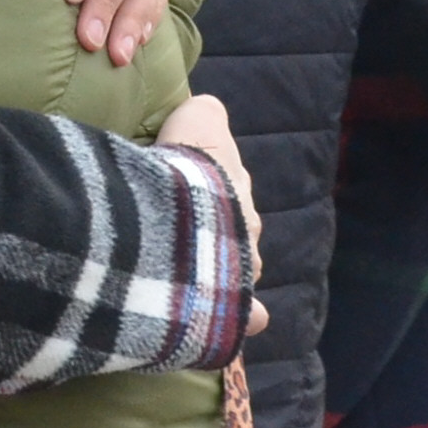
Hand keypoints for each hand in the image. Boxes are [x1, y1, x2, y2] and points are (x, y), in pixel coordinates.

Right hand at [157, 93, 268, 337]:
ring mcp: (242, 270)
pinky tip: (239, 320)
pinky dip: (243, 317)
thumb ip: (203, 114)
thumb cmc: (183, 172)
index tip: (183, 191)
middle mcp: (248, 228)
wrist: (180, 226)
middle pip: (236, 228)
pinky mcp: (232, 307)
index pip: (230, 186)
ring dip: (221, 271)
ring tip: (191, 276)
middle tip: (183, 234)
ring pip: (240, 269)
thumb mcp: (194, 122)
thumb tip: (208, 107)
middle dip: (217, 231)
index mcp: (237, 188)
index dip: (206, 187)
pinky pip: (246, 315)